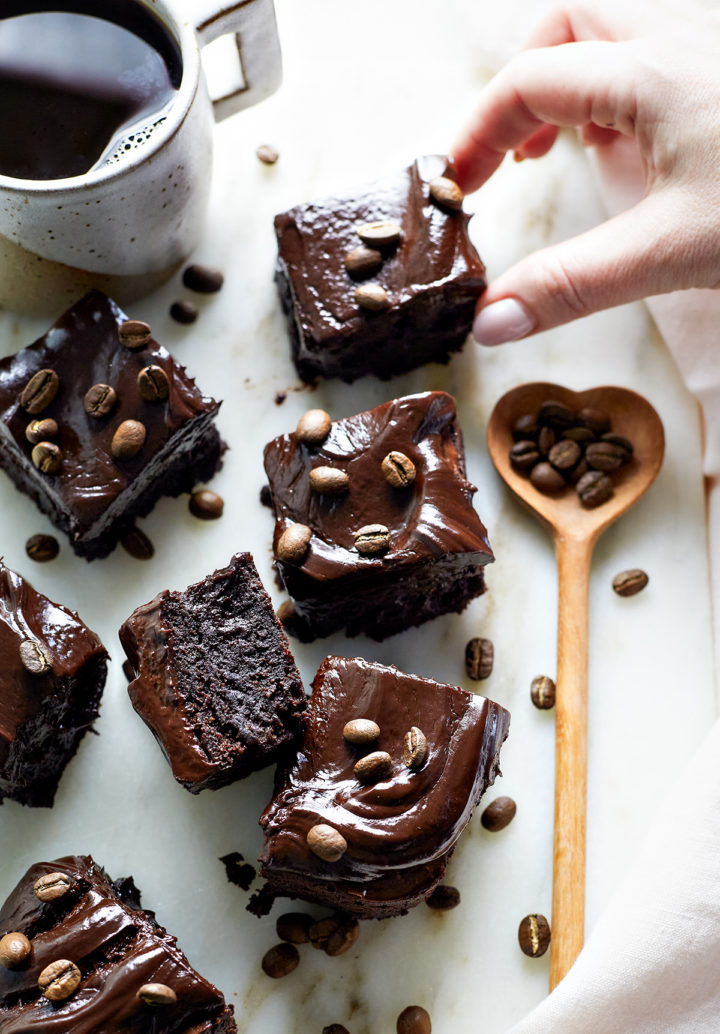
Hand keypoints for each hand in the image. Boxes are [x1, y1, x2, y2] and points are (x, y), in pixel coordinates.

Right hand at [453, 0, 719, 344]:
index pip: (531, 80)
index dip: (481, 132)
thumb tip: (492, 323)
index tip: (461, 188)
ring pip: (625, 26)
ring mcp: (715, 49)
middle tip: (522, 150)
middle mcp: (684, 36)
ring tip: (573, 146)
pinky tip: (644, 147)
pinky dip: (633, 89)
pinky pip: (667, 54)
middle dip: (532, 77)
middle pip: (576, 17)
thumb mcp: (673, 251)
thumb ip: (574, 285)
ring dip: (583, 75)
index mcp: (652, 71)